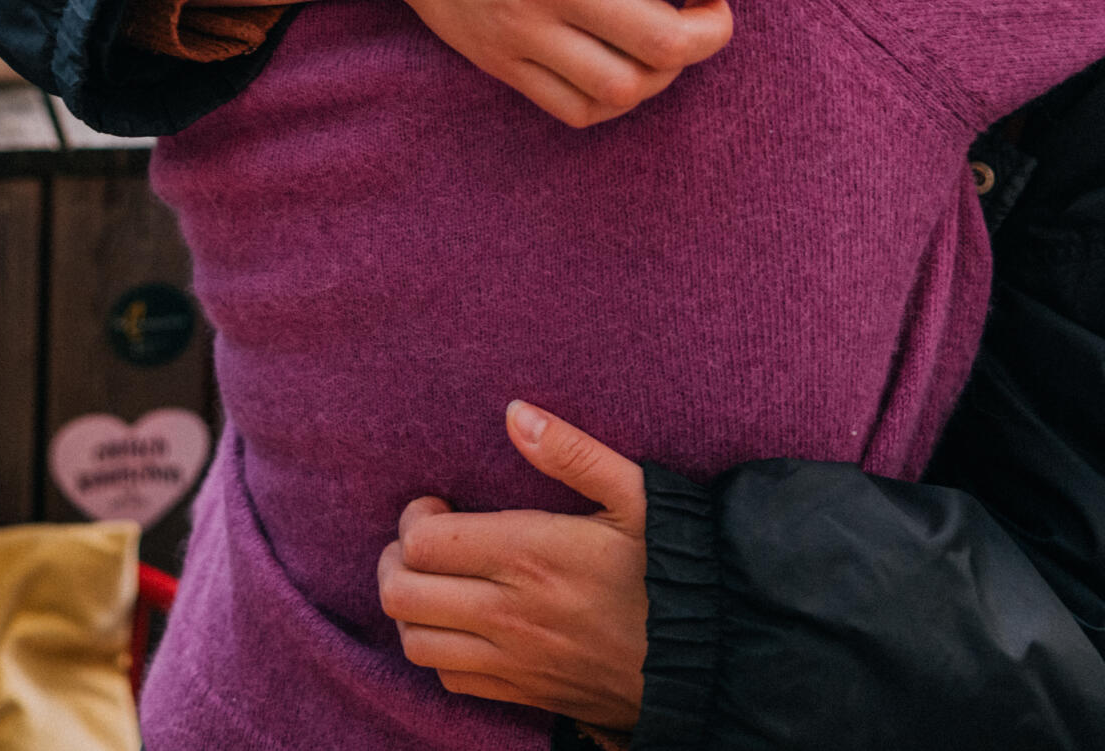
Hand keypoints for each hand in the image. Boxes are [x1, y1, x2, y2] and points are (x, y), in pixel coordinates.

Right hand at [340, 0, 748, 127]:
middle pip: (669, 40)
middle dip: (714, 31)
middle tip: (709, 9)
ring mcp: (525, 29)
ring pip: (625, 87)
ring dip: (667, 72)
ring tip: (667, 40)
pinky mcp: (502, 62)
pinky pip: (578, 110)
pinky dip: (616, 100)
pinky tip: (622, 65)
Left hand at [377, 401, 647, 730]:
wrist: (710, 657)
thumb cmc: (674, 568)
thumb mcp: (637, 496)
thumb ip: (572, 453)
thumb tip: (515, 412)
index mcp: (529, 554)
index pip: (423, 542)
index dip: (413, 519)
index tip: (436, 504)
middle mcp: (509, 611)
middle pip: (402, 593)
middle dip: (395, 560)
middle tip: (419, 542)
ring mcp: (514, 659)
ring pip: (416, 642)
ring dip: (408, 609)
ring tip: (429, 582)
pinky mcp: (524, 692)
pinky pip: (449, 680)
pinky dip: (437, 651)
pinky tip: (458, 624)